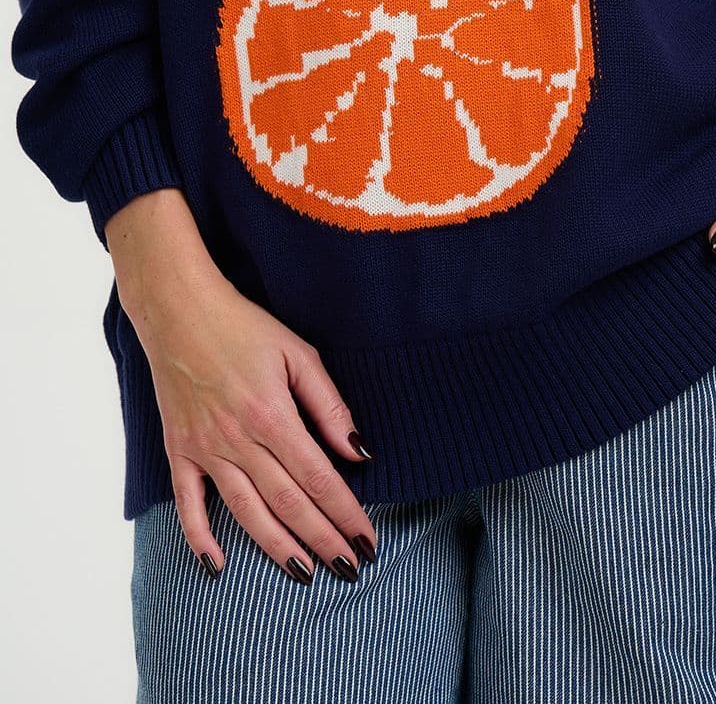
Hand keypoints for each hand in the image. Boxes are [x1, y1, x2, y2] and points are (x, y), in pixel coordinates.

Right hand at [110, 190, 376, 584]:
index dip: (346, 514)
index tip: (368, 540)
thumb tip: (359, 452)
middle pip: (288, 503)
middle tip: (350, 569)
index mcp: (272, 415)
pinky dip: (200, 537)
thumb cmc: (244, 327)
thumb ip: (329, 406)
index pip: (318, 478)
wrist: (178, 310)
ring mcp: (204, 448)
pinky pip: (188, 503)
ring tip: (306, 574)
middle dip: (323, 540)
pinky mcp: (177, 450)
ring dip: (277, 548)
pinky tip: (218, 565)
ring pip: (245, 512)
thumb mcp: (297, 353)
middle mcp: (237, 439)